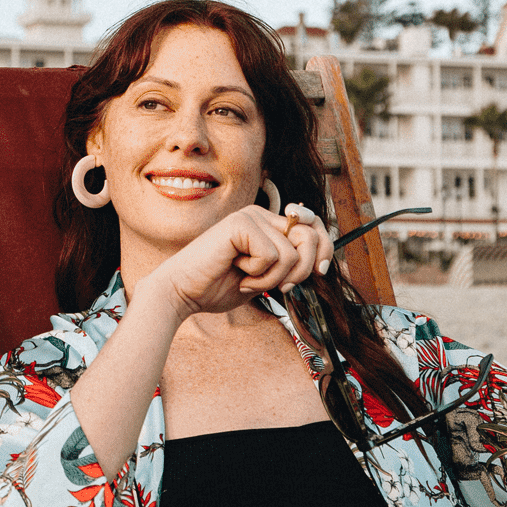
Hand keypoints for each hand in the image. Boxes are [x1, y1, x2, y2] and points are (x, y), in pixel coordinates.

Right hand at [152, 202, 334, 319]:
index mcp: (268, 224)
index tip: (320, 271)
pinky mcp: (241, 224)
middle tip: (278, 286)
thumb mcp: (264, 276)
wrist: (182, 292)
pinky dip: (258, 275)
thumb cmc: (218, 286)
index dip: (324, 249)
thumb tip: (320, 261)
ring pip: (291, 253)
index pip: (314, 226)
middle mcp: (261, 214)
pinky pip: (272, 256)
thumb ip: (288, 265)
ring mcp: (250, 216)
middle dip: (301, 270)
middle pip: (311, 236)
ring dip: (272, 278)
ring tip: (247, 279)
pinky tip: (236, 272)